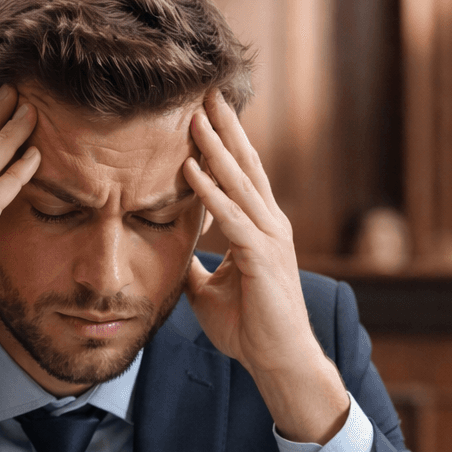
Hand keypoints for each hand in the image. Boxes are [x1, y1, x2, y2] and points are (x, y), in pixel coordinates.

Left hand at [182, 91, 347, 443]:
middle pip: (245, 166)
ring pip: (239, 184)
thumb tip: (174, 250)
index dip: (223, 143)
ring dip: (215, 149)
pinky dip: (210, 192)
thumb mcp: (208, 289)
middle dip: (225, 129)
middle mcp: (270, 225)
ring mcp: (269, 239)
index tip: (204, 112)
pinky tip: (191, 169)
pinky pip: (231, 218)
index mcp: (260, 228)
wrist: (278, 360)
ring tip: (195, 117)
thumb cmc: (249, 328)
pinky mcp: (262, 258)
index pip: (241, 175)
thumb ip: (195, 264)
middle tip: (206, 91)